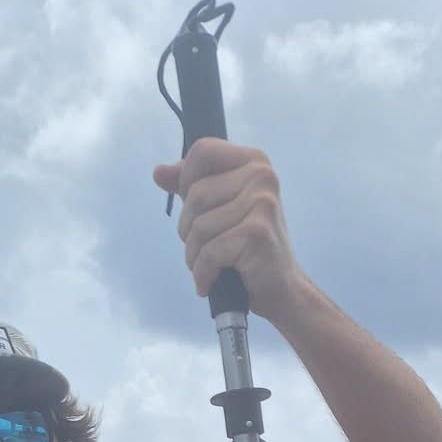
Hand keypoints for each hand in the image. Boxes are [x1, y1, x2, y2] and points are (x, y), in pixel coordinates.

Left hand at [153, 141, 300, 321]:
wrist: (282, 289)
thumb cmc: (250, 249)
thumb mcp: (221, 209)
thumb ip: (192, 186)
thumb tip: (159, 173)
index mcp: (254, 161)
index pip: (201, 152)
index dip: (186, 181)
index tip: (196, 211)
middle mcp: (262, 176)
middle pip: (195, 195)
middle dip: (188, 229)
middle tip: (204, 249)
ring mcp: (261, 204)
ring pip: (199, 226)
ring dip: (194, 255)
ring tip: (208, 267)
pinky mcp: (256, 233)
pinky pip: (209, 252)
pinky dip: (202, 274)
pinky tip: (209, 282)